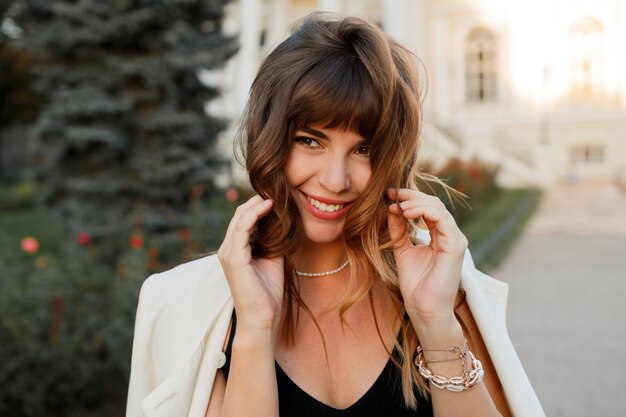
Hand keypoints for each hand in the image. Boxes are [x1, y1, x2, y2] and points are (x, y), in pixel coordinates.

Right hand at [217, 195, 283, 335]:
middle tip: (277, 191)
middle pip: (240, 215)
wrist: (263, 318)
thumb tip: (285, 222)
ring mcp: (228, 253)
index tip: (277, 196)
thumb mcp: (274, 259)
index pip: (243, 219)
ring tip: (274, 196)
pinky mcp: (234, 259)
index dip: (258, 205)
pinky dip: (254, 215)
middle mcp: (228, 249)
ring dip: (256, 205)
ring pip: (239, 219)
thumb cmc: (268, 293)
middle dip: (257, 201)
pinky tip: (268, 207)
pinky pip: (241, 229)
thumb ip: (274, 241)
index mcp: (235, 249)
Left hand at [387, 189, 466, 328]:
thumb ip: (399, 230)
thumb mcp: (402, 250)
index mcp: (441, 236)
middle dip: (411, 196)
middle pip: (434, 204)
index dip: (409, 198)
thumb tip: (391, 209)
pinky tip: (406, 214)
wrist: (423, 308)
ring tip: (397, 206)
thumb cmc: (416, 284)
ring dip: (415, 203)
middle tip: (391, 194)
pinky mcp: (455, 246)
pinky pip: (442, 220)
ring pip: (438, 208)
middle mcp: (451, 235)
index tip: (389, 194)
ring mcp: (455, 240)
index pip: (428, 208)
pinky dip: (423, 212)